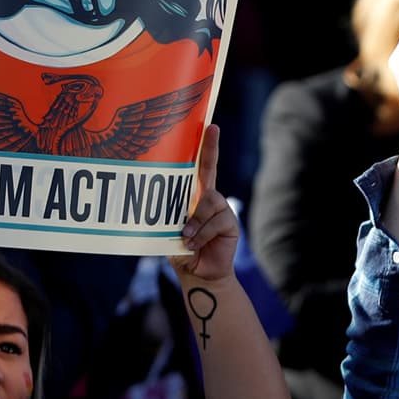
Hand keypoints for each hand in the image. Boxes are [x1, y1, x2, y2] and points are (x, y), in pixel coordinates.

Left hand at [173, 124, 237, 282]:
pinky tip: (194, 243)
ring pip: (209, 201)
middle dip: (211, 147)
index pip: (197, 168)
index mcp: (193, 196)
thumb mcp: (169, 231)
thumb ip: (171, 219)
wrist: (198, 273)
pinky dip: (202, 233)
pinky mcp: (230, 223)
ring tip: (185, 236)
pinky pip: (215, 220)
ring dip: (194, 219)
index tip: (208, 125)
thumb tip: (175, 213)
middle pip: (210, 168)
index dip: (204, 147)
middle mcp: (209, 198)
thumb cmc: (179, 249)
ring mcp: (221, 209)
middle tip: (212, 127)